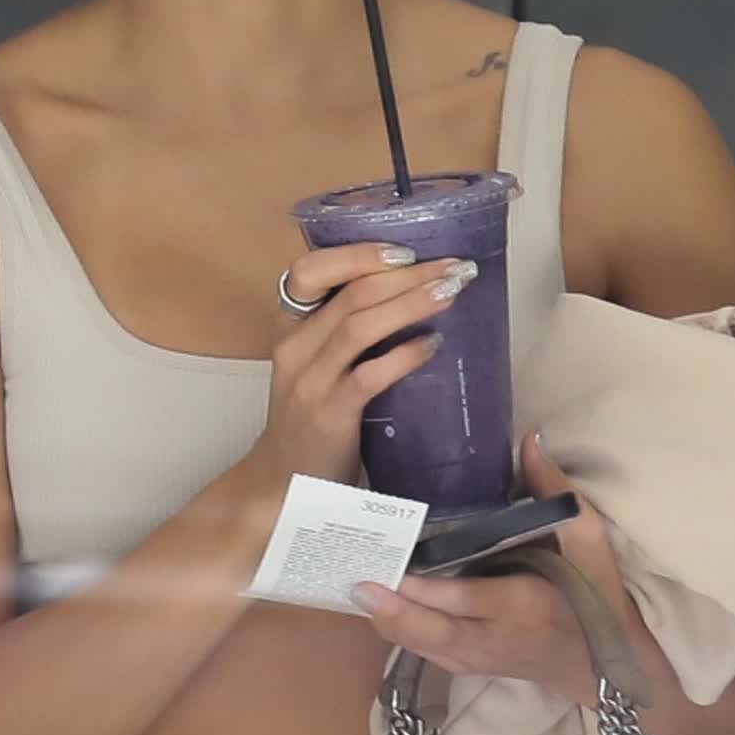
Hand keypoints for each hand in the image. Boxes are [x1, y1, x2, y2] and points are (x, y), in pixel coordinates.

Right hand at [241, 242, 478, 493]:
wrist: (281, 485)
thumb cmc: (310, 422)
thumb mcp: (317, 367)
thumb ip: (347, 334)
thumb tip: (412, 296)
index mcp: (290, 329)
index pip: (310, 271)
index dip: (358, 253)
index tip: (406, 250)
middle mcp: (295, 348)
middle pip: (350, 292)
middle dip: (406, 275)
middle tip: (452, 267)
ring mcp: (310, 382)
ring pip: (358, 325)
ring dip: (409, 304)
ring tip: (449, 293)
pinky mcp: (329, 415)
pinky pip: (369, 376)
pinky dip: (404, 356)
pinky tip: (432, 345)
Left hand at [350, 429, 685, 725]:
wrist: (609, 670)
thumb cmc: (598, 596)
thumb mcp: (590, 542)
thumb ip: (555, 491)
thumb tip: (528, 440)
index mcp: (522, 603)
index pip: (464, 598)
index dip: (422, 589)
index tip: (389, 567)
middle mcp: (492, 638)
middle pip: (430, 631)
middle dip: (390, 610)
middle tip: (355, 582)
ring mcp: (477, 660)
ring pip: (420, 646)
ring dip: (386, 621)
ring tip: (352, 586)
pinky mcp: (469, 668)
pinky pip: (425, 652)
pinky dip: (398, 631)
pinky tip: (375, 607)